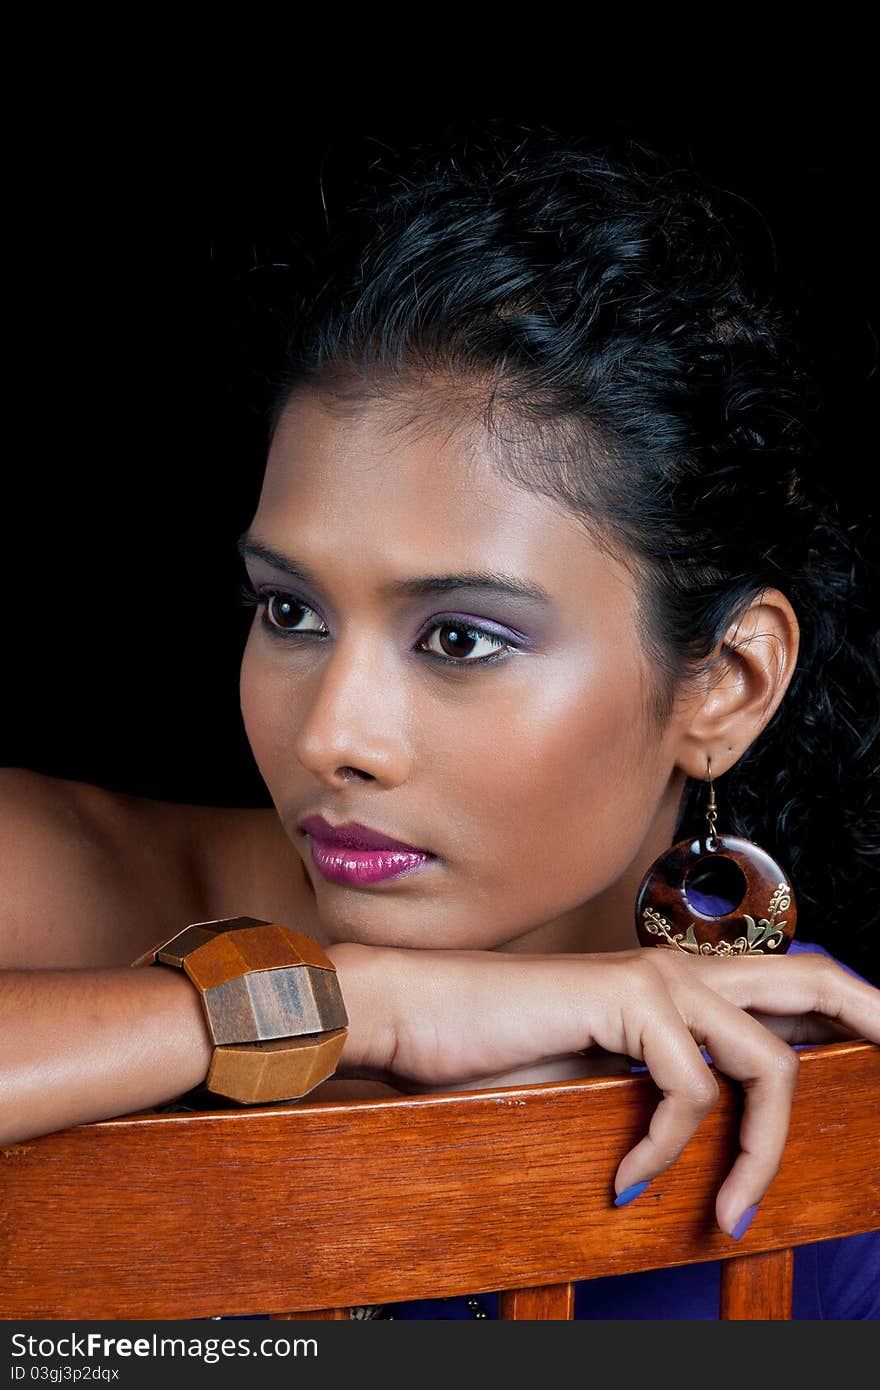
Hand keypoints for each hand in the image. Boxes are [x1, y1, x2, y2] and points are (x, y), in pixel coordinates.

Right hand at [329, 942, 879, 1236]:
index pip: (788, 981)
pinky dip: (666, 1151)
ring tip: (730, 1215)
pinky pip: (690, 1093)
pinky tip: (627, 1178)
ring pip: (768, 1065)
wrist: (421, 1013)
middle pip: (816, 980)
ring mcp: (660, 979)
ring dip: (759, 1155)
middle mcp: (683, 967)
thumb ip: (661, 1074)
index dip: (849, 1006)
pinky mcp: (629, 1002)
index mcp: (680, 979)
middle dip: (875, 1018)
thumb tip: (719, 1116)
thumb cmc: (499, 1042)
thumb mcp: (599, 1067)